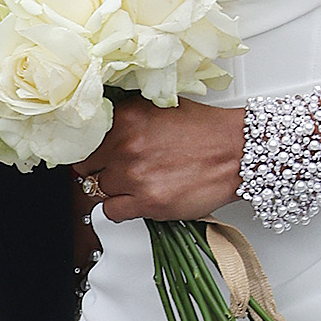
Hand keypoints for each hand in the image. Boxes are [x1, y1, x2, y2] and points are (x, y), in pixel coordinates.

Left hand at [92, 98, 247, 224]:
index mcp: (125, 117)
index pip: (84, 139)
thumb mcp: (158, 108)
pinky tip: (135, 200)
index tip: (97, 155)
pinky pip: (112, 212)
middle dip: (100, 169)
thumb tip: (102, 131)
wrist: (237, 152)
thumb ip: (126, 118)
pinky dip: (119, 209)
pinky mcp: (148, 201)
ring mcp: (134, 175)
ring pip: (97, 190)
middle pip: (87, 167)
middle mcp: (125, 145)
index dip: (91, 149)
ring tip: (134, 184)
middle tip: (116, 170)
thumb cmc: (205, 131)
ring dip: (112, 190)